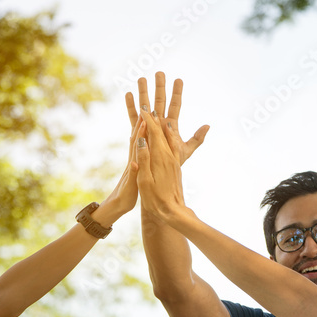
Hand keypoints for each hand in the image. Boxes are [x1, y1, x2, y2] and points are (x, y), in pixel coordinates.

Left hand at [100, 112, 144, 217]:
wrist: (115, 206)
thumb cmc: (123, 199)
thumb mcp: (130, 188)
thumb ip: (133, 175)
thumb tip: (134, 162)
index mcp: (133, 164)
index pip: (138, 145)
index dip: (142, 131)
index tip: (146, 118)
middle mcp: (132, 161)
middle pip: (137, 139)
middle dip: (141, 124)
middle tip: (145, 110)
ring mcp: (133, 163)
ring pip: (137, 143)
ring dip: (140, 130)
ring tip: (144, 117)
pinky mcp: (134, 167)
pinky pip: (138, 150)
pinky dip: (141, 141)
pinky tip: (141, 136)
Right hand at [125, 71, 208, 165]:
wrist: (156, 177)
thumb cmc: (171, 166)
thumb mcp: (185, 151)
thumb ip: (197, 139)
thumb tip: (208, 125)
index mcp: (171, 126)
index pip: (175, 106)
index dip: (177, 93)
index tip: (179, 79)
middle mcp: (159, 123)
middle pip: (160, 102)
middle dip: (160, 87)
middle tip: (160, 72)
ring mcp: (147, 126)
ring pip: (145, 106)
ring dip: (144, 92)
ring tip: (142, 78)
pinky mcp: (136, 133)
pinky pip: (133, 118)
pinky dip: (130, 106)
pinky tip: (128, 94)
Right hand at [135, 106, 189, 224]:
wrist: (173, 212)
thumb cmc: (156, 200)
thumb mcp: (145, 180)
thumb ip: (143, 159)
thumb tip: (142, 140)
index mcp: (159, 158)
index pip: (152, 133)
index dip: (147, 119)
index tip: (143, 107)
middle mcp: (168, 156)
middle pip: (161, 131)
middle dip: (155, 117)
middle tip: (149, 104)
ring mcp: (173, 161)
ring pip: (168, 137)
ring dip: (163, 124)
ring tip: (160, 115)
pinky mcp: (175, 166)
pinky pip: (172, 146)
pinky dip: (169, 136)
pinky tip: (169, 135)